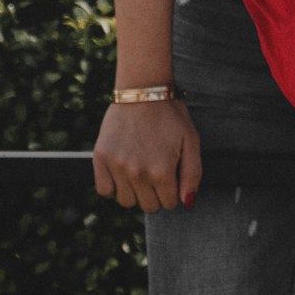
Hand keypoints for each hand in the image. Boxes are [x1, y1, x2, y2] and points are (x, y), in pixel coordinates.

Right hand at [93, 98, 201, 212]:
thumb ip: (193, 175)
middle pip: (149, 206)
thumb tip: (186, 203)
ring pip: (127, 202)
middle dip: (156, 192)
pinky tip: (122, 170)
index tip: (171, 170)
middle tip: (155, 167)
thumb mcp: (191, 140)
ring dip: (135, 190)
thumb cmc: (170, 114)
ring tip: (139, 166)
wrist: (143, 89)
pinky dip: (113, 186)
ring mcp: (117, 166)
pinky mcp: (101, 158)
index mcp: (162, 171)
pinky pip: (105, 191)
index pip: (170, 203)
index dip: (173, 188)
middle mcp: (138, 173)